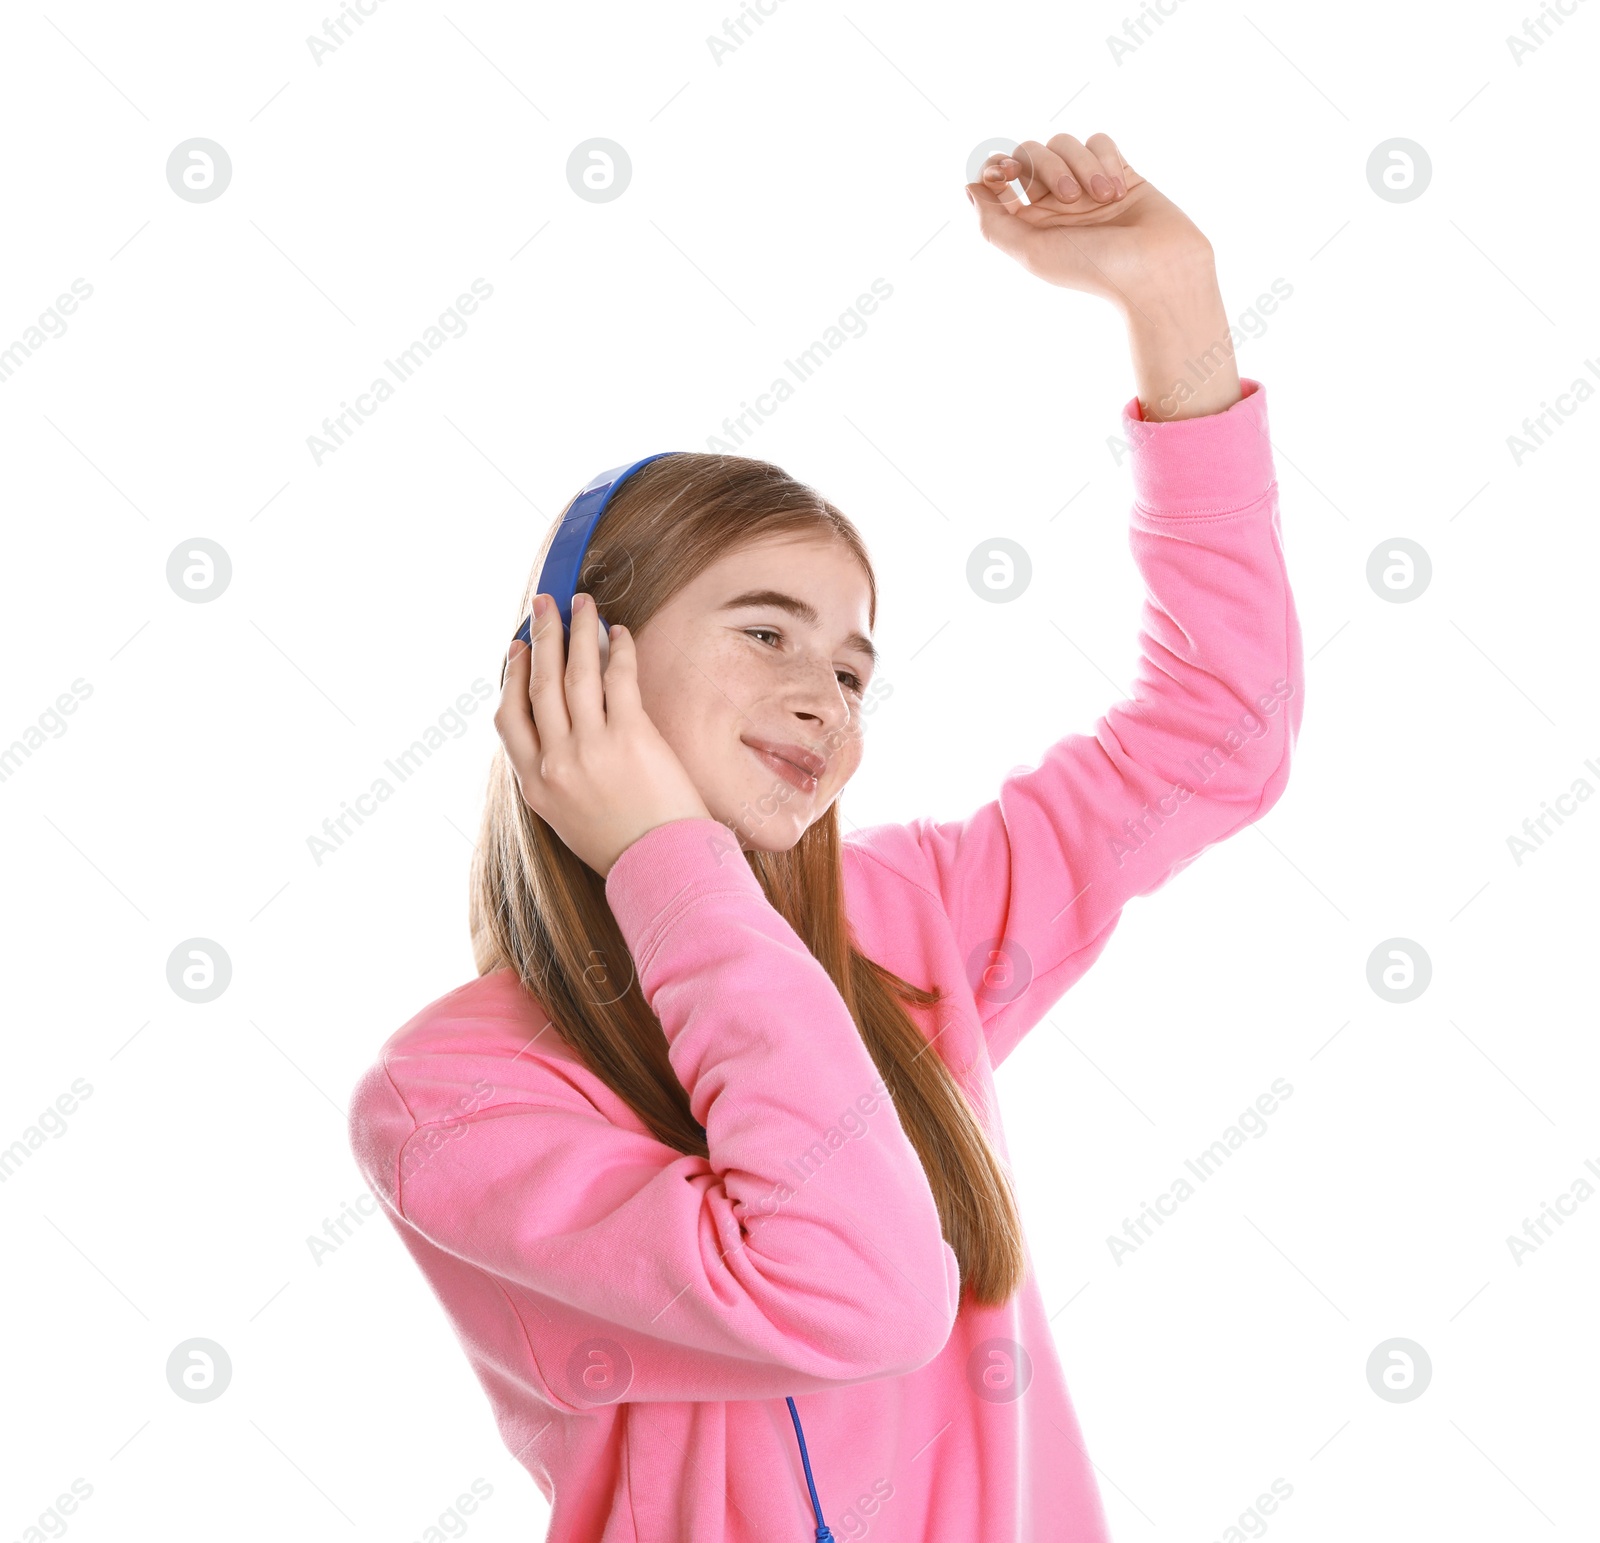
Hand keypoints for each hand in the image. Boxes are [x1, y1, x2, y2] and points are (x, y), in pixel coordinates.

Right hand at [495, 593, 712, 878]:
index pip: (509, 718)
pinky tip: (619, 633)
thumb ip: (556, 777)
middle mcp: (556, 763)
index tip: (520, 649)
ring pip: (574, 673)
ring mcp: (590, 748)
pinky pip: (618, 679)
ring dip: (577, 631)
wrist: (663, 868)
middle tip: (544, 604)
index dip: (513, 676)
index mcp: (536, 786)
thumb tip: (559, 731)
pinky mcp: (630, 737)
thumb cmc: (623, 847)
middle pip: (540, 684)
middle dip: (541, 637)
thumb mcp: (569, 818)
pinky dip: (617, 650)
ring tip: (582, 604)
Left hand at [967, 131, 1239, 420]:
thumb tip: (970, 188)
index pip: (1001, 177)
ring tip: (1103, 199)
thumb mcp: (1032, 252)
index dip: (997, 167)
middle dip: (1047, 166)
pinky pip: (1100, 141)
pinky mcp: (1119, 172)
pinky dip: (1105, 159)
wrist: (1157, 270)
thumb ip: (994, 224)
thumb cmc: (1094, 268)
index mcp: (1030, 222)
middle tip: (1071, 198)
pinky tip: (1117, 188)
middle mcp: (1055, 203)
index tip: (1004, 174)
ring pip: (1066, 142)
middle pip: (1032, 152)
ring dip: (1082, 166)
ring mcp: (1087, 186)